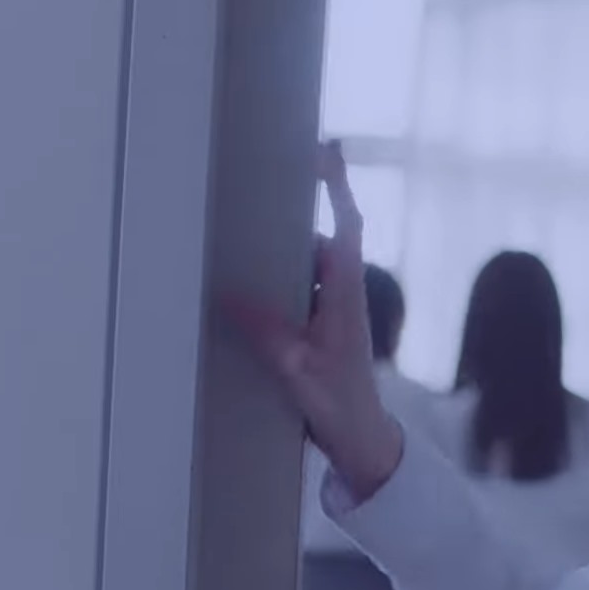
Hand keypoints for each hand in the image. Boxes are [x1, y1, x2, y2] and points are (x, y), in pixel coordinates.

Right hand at [223, 138, 402, 500]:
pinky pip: (297, 291)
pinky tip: (244, 292)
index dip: (336, 187)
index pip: (346, 227)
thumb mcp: (296, 367)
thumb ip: (265, 331)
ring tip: (240, 241)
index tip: (323, 152)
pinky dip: (275, 286)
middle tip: (258, 191)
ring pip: (304, 267)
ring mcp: (334, 308)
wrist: (361, 437)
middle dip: (290, 219)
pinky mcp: (322, 324)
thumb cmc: (339, 403)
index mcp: (346, 295)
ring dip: (278, 258)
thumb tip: (227, 295)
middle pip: (318, 240)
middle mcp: (343, 293)